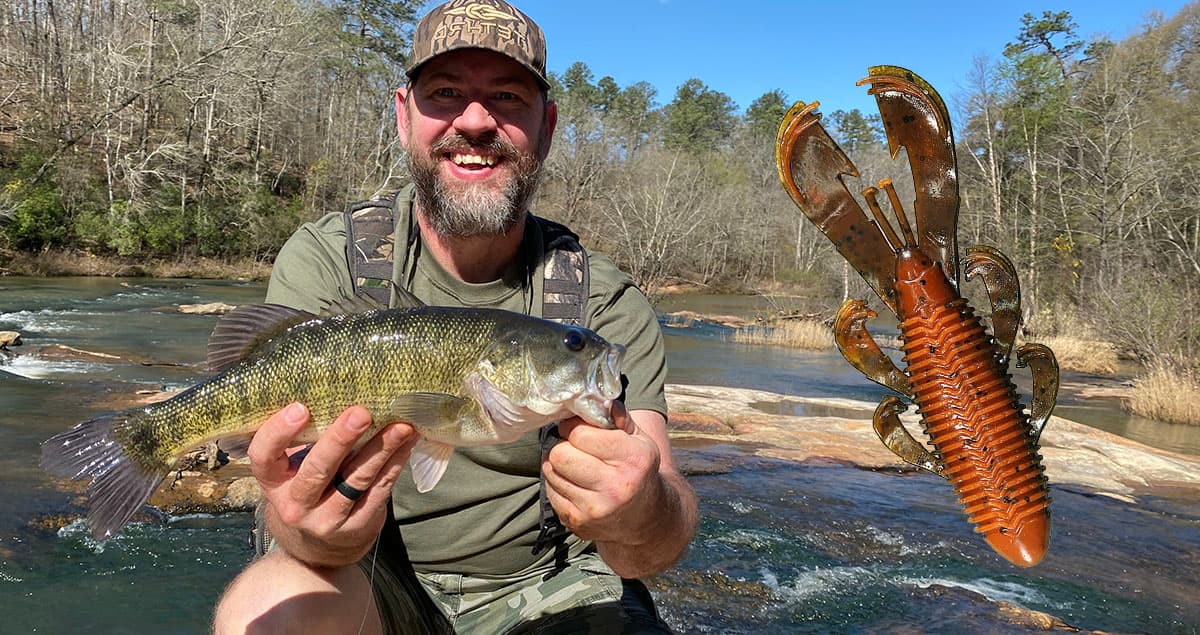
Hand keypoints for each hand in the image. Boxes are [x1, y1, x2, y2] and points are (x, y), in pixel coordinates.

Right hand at [247, 402, 416, 567]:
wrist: (318, 551)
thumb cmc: (306, 493)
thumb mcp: (292, 473)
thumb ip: (304, 442)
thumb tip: (336, 393)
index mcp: (274, 483)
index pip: (264, 457)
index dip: (278, 432)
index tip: (300, 408)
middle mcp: (296, 505)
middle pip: (317, 471)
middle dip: (340, 439)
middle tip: (361, 413)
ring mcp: (328, 518)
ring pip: (357, 479)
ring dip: (381, 449)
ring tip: (400, 426)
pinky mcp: (358, 525)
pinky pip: (380, 489)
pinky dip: (396, 463)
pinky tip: (407, 442)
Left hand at [543, 401, 664, 546]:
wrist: (645, 518)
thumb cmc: (638, 469)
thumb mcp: (639, 439)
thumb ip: (619, 417)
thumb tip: (599, 398)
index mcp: (634, 459)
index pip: (580, 434)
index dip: (573, 427)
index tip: (578, 429)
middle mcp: (616, 486)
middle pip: (560, 454)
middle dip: (563, 446)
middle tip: (573, 447)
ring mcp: (596, 508)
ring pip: (550, 471)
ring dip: (557, 464)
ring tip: (575, 464)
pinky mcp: (578, 523)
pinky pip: (550, 491)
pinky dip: (557, 483)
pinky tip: (574, 483)